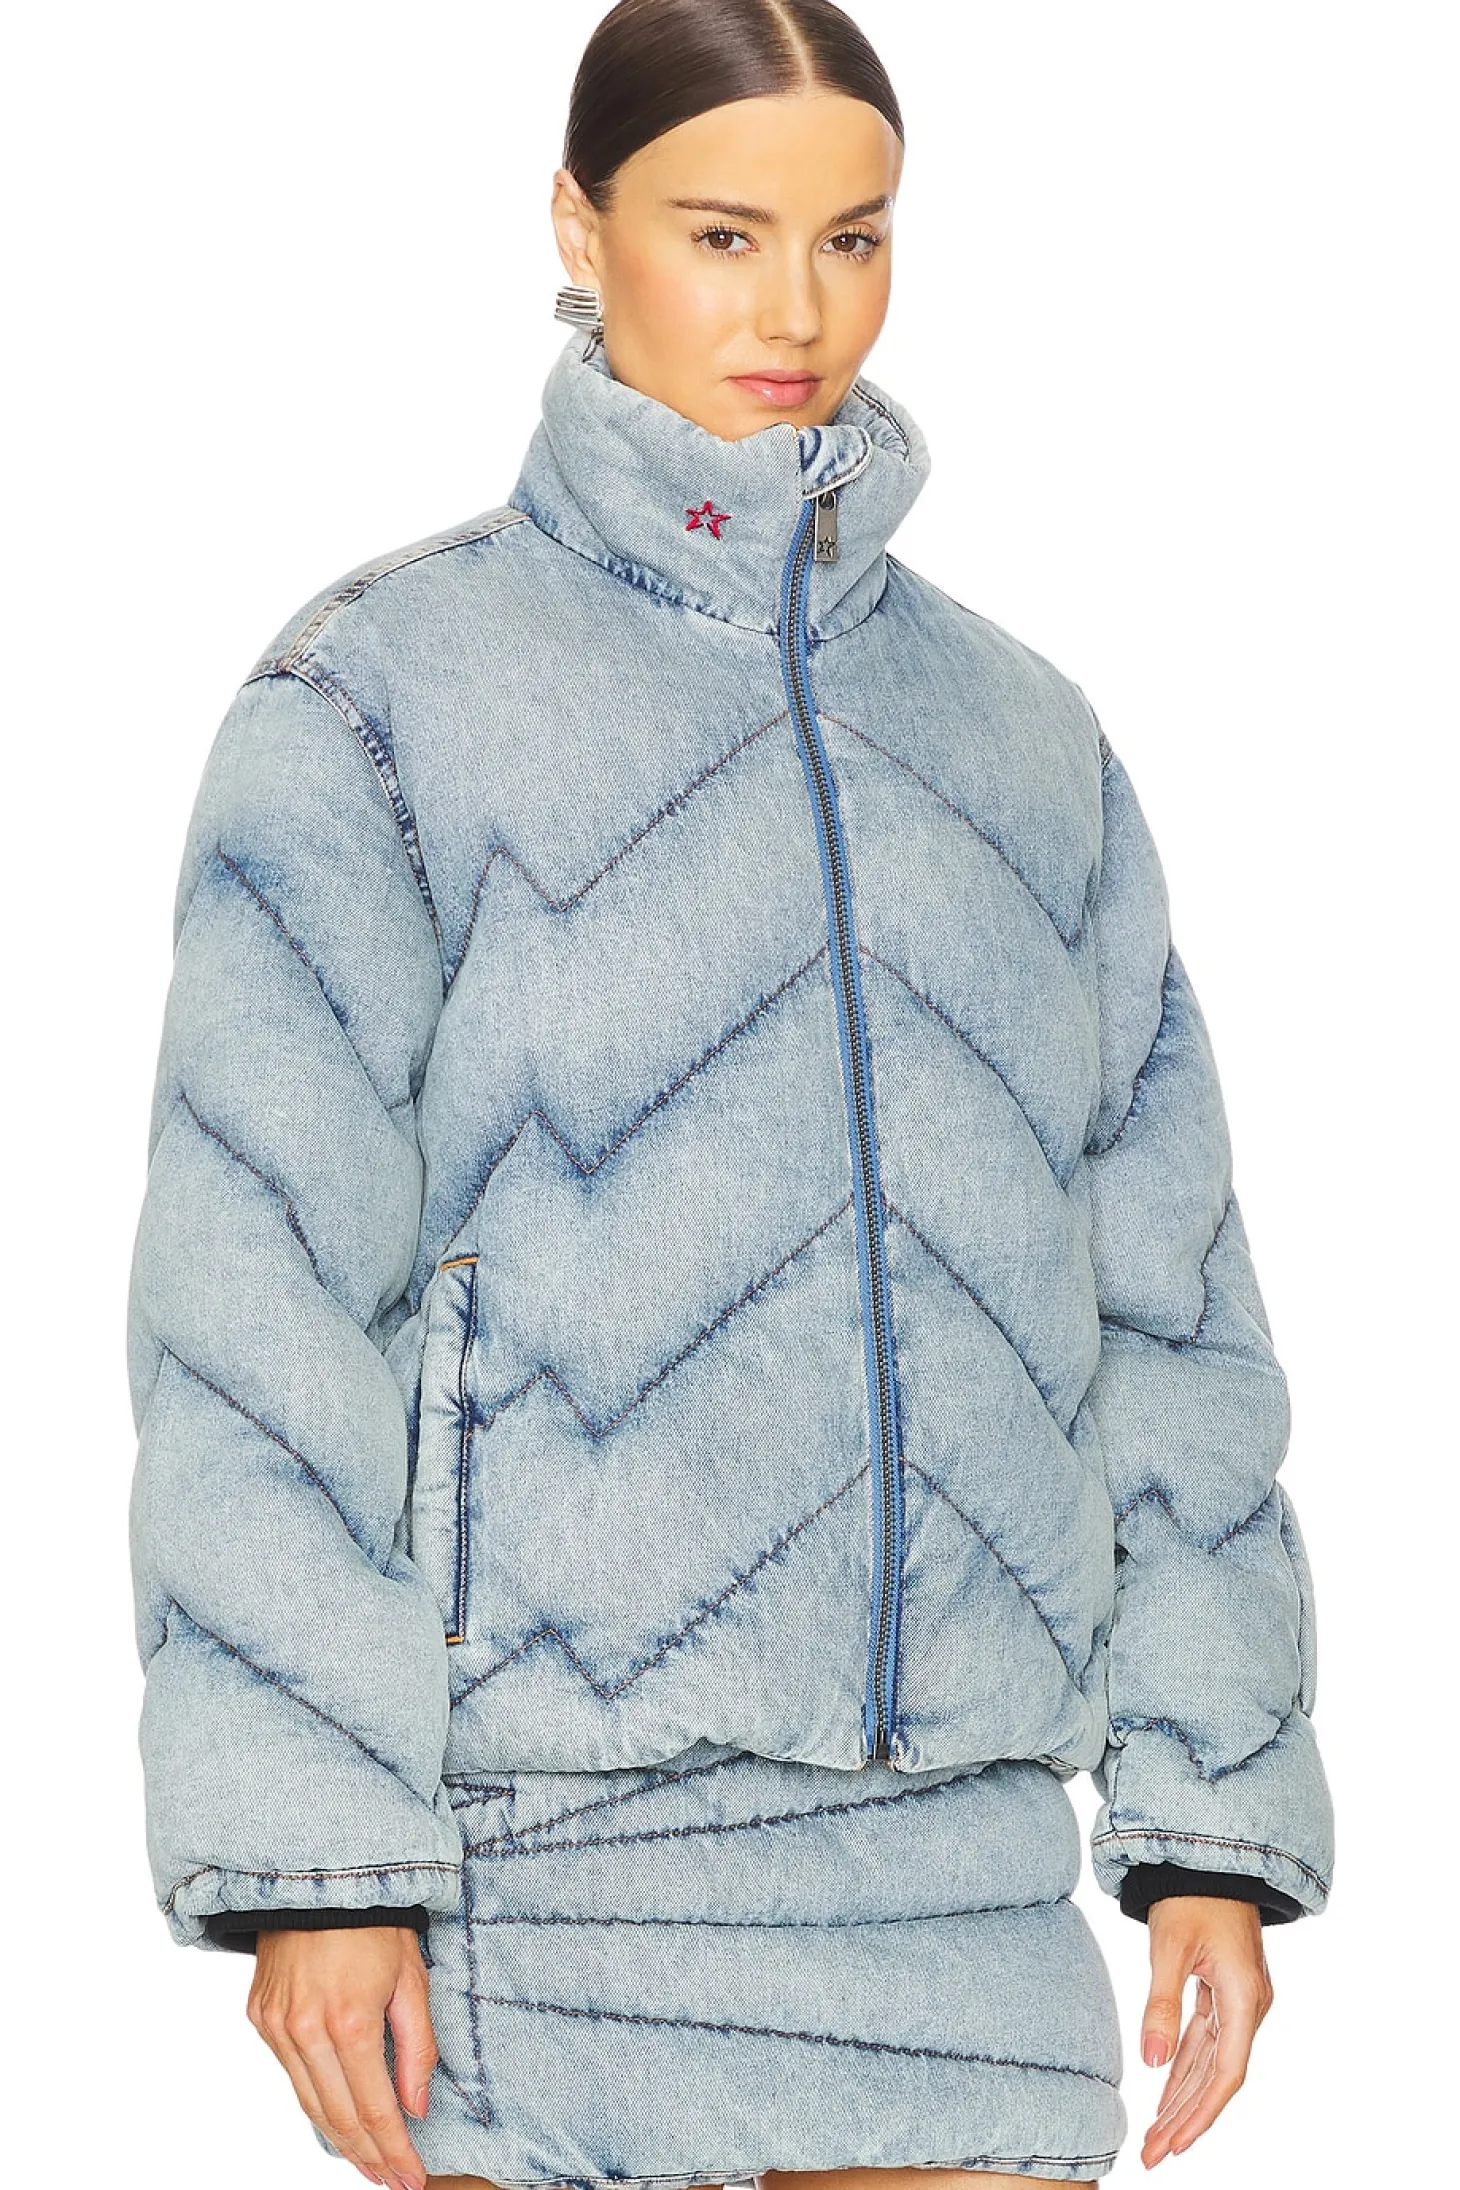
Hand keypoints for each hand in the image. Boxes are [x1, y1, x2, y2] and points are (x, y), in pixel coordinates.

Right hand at [245, 1924, 438, 2189]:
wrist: (318, 1875)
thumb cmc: (375, 1920)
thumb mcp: (412, 1978)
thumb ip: (417, 2047)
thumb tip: (416, 2107)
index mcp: (350, 2020)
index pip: (375, 2110)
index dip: (394, 2151)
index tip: (410, 2179)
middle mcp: (306, 2030)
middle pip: (337, 2118)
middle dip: (368, 2156)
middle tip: (391, 2180)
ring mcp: (277, 2026)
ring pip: (308, 2103)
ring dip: (338, 2139)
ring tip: (367, 2161)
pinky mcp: (259, 2017)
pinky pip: (289, 2073)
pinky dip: (313, 2100)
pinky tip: (334, 2116)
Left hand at [1137, 1895, 1273, 2167]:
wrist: (1210, 1856)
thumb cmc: (1191, 1895)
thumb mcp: (1170, 1946)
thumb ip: (1162, 2004)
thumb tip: (1154, 2063)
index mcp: (1244, 1998)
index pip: (1226, 2073)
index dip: (1200, 2114)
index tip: (1173, 2145)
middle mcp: (1250, 2006)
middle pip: (1217, 2076)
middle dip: (1185, 2118)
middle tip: (1152, 2155)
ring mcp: (1240, 2000)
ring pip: (1211, 2062)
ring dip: (1183, 2098)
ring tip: (1155, 2137)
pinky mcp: (1227, 1992)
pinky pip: (1206, 2041)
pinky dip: (1185, 2068)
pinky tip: (1166, 2094)